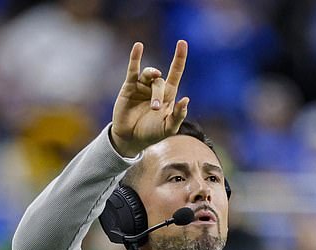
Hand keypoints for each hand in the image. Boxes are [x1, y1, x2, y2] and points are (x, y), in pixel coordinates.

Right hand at [110, 40, 189, 157]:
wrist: (131, 139)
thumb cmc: (151, 134)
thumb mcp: (168, 128)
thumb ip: (178, 116)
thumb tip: (186, 99)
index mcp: (167, 96)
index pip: (175, 73)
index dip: (179, 59)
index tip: (182, 43)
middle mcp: (155, 88)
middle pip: (160, 82)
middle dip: (158, 95)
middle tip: (155, 109)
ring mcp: (142, 86)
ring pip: (148, 76)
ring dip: (151, 85)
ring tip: (152, 102)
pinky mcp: (129, 87)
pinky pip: (133, 69)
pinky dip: (135, 58)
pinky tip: (138, 47)